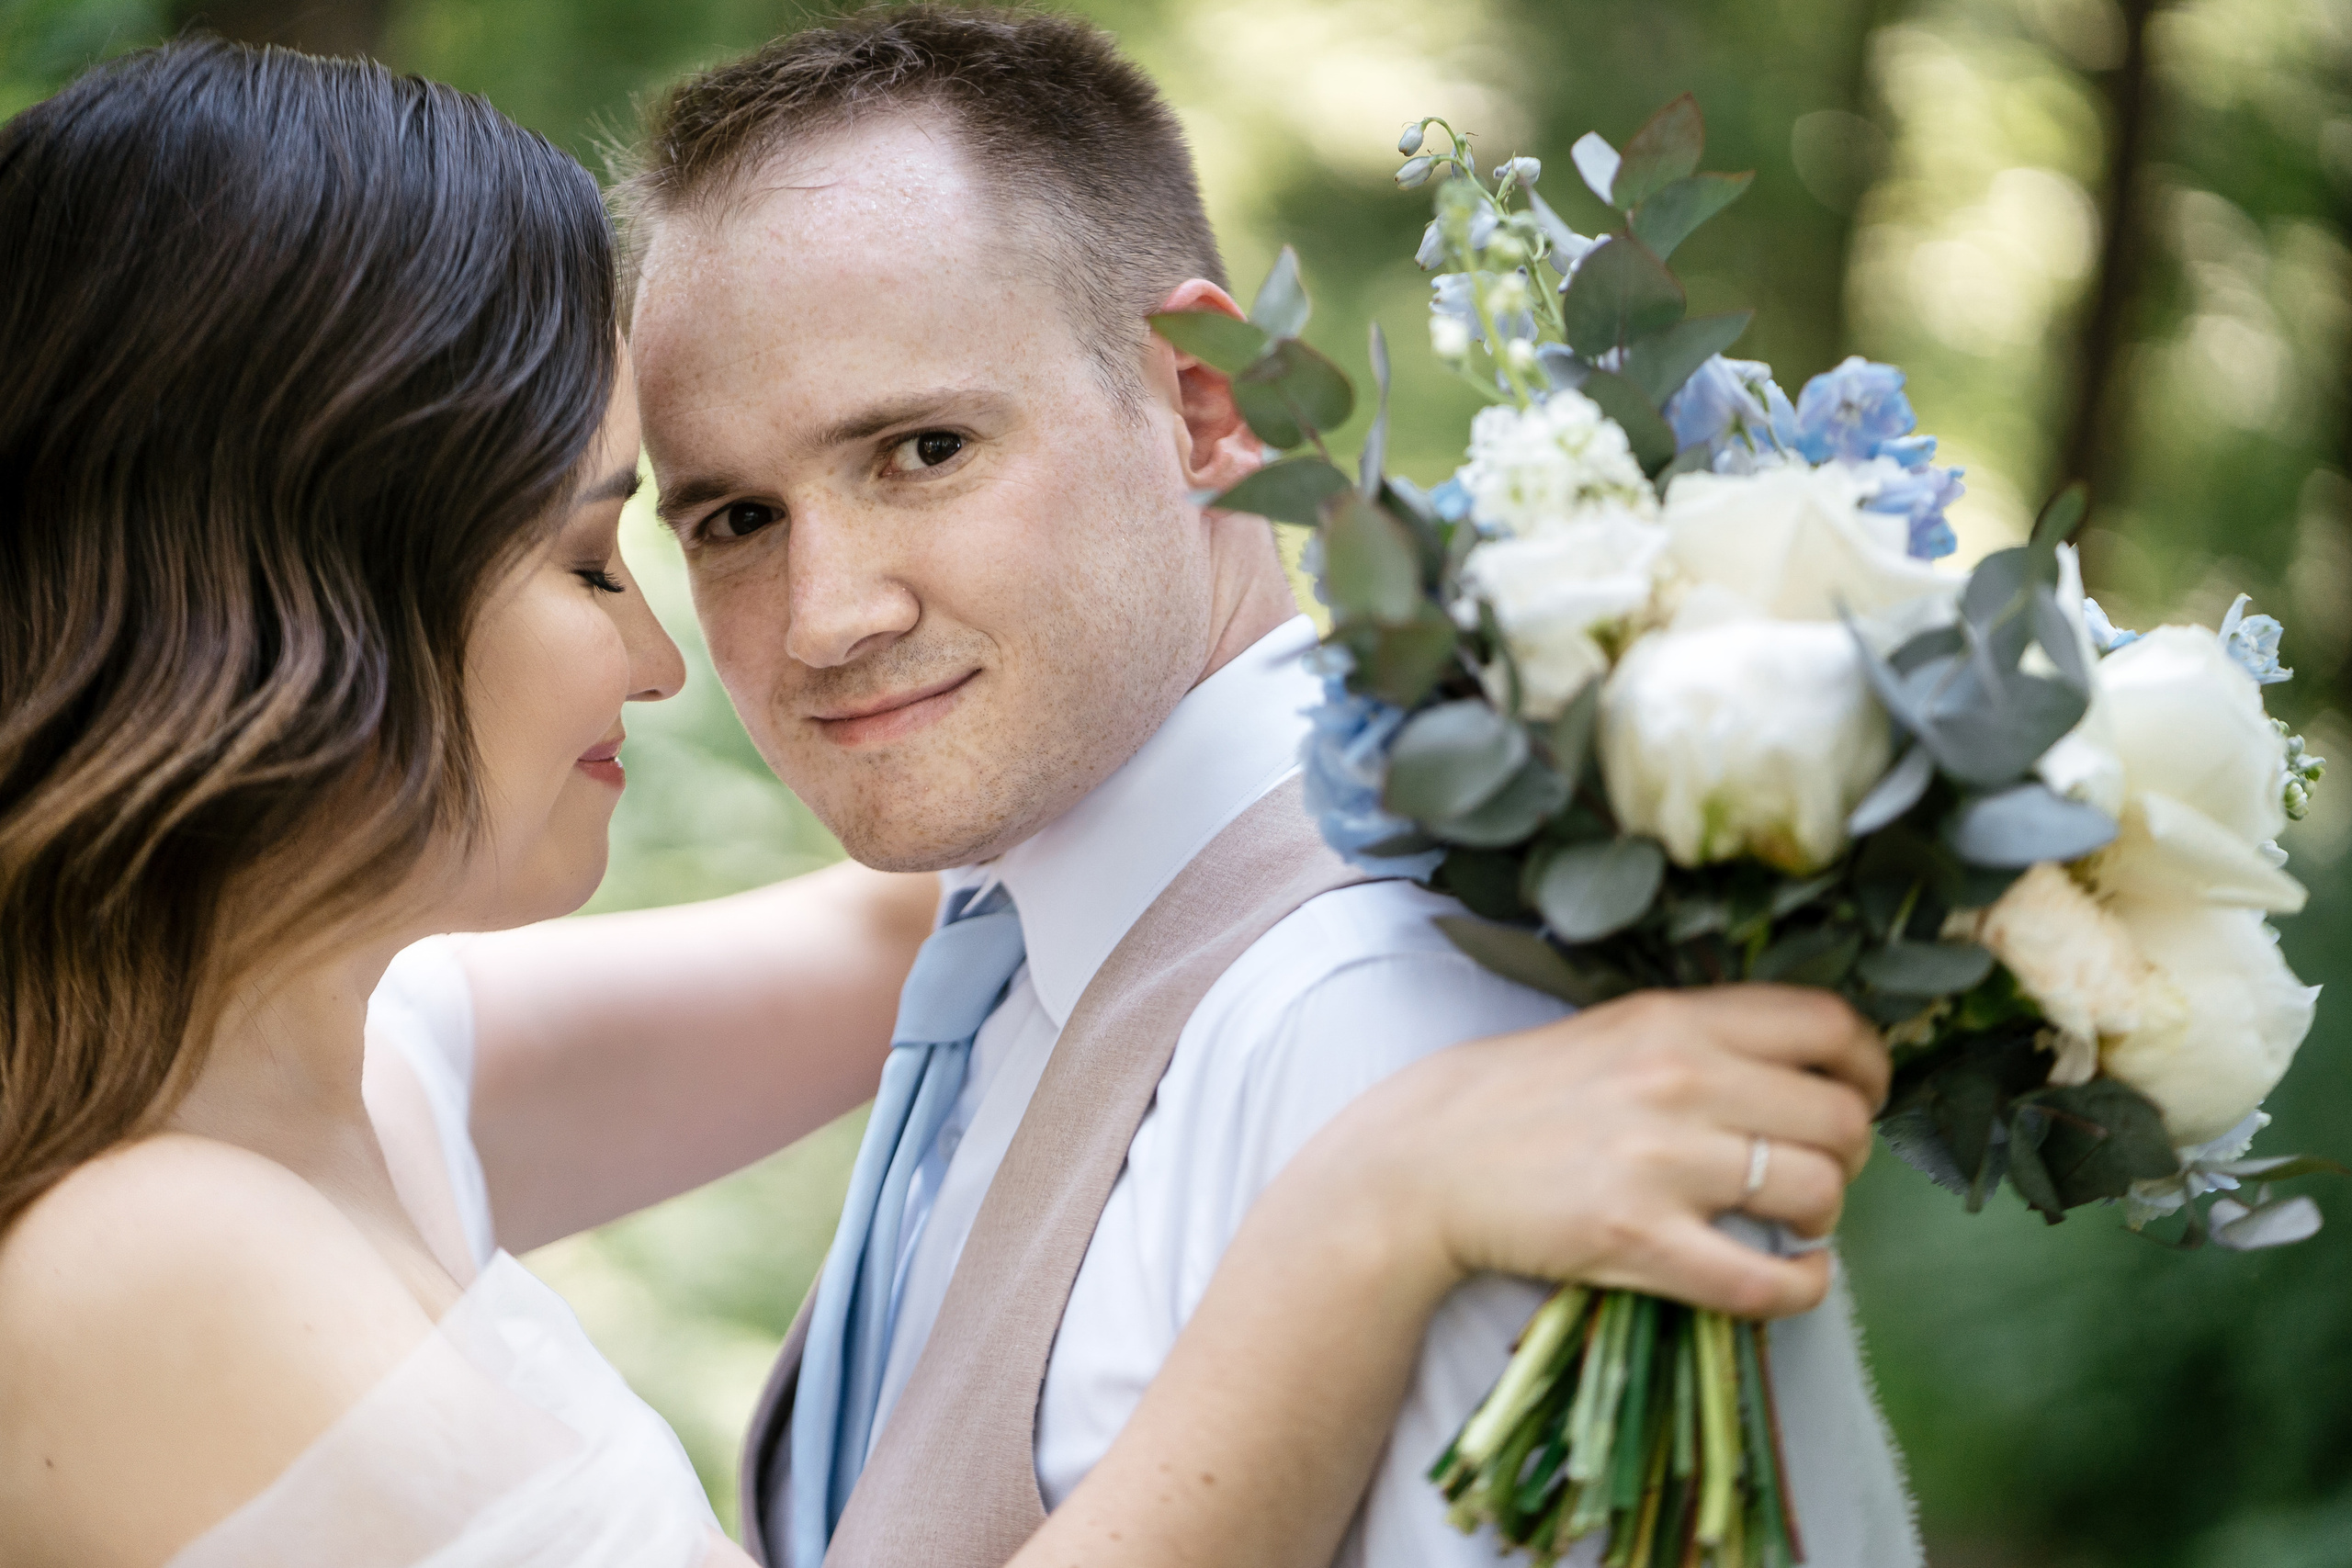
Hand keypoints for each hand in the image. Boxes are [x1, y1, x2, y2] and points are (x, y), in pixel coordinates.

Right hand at [1316, 985, 1885, 1319]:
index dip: (1869, 1063)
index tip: (1862, 1091)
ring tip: (1794, 1220)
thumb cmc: (1525, 1094)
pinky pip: (1765, 1279)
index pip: (1827, 1024)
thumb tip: (1810, 1065)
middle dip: (1849, 1151)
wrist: (1427, 1160)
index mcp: (1676, 1019)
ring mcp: (1661, 1163)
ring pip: (1816, 1193)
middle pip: (1839, 1117)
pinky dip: (1804, 1286)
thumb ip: (1706, 1035)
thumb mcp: (1615, 1027)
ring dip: (1824, 1215)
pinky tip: (1797, 1276)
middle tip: (1816, 1166)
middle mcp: (1679, 1080)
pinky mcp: (1639, 1241)